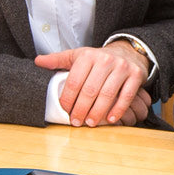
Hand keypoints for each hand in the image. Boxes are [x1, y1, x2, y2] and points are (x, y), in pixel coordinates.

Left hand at [34, 41, 150, 126]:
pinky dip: (118, 110)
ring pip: (107, 94)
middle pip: (90, 90)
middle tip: (76, 122)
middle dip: (81, 109)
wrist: (128, 51)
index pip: (74, 81)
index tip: (65, 111)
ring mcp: (122, 67)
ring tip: (90, 123)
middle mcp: (105, 60)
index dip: (68, 99)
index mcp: (88, 56)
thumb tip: (38, 61)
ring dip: (97, 112)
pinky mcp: (135, 75)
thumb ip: (58, 60)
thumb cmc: (99, 58)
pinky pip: (126, 96)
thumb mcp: (78, 56)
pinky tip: (110, 119)